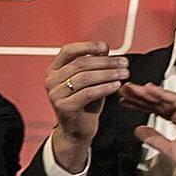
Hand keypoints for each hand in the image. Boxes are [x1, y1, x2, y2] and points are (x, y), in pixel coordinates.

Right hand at [44, 41, 127, 170]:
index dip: (88, 46)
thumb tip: (105, 49)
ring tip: (124, 73)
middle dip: (105, 62)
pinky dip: (105, 88)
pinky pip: (88, 93)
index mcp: (55, 70)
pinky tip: (117, 85)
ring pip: (85, 77)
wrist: (78, 129)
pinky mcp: (64, 106)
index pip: (69, 51)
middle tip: (124, 63)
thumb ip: (94, 66)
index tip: (106, 47)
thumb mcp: (90, 81)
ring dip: (108, 73)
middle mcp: (51, 80)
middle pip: (80, 64)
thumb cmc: (85, 104)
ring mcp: (56, 94)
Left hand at [118, 84, 175, 175]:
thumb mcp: (170, 149)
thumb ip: (155, 138)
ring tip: (131, 88)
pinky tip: (149, 89)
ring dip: (147, 92)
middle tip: (123, 90)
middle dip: (139, 96)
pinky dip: (162, 93)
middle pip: (157, 102)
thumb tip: (138, 130)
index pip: (156, 109)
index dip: (140, 105)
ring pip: (164, 98)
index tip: (125, 102)